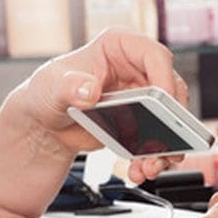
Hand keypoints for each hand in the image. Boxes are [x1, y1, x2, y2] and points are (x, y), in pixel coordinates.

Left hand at [2, 28, 187, 182]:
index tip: (162, 104)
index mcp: (119, 47)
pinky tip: (138, 170)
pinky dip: (152, 157)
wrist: (46, 124)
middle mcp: (136, 69)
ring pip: (169, 120)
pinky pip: (157, 140)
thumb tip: (90, 90)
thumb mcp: (52, 86)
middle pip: (172, 91)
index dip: (165, 79)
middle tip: (163, 144)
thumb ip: (70, 87)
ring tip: (149, 166)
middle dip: (171, 122)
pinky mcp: (141, 122)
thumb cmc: (48, 92)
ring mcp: (142, 97)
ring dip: (164, 146)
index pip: (154, 56)